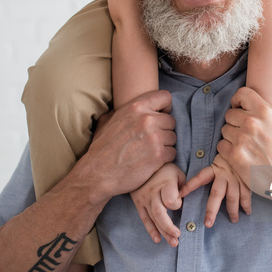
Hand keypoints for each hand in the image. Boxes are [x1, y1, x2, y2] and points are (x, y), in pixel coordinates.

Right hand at [83, 90, 176, 204]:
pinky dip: (165, 157)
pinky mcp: (158, 155)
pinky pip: (173, 152)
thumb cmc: (103, 148)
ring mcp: (154, 137)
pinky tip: (153, 161)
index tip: (161, 115)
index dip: (165, 107)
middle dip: (164, 130)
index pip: (165, 97)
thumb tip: (136, 105)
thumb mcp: (110, 120)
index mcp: (136, 107)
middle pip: (171, 120)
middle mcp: (147, 119)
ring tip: (150, 150)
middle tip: (152, 139)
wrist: (97, 173)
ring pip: (173, 137)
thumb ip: (127, 110)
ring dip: (165, 144)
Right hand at [131, 163, 185, 246]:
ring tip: (173, 242)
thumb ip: (183, 186)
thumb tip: (187, 201)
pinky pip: (144, 219)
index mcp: (164, 183)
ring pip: (153, 219)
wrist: (142, 162)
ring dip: (163, 232)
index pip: (171, 200)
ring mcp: (144, 199)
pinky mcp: (139, 203)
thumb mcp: (177, 172)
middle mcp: (153, 192)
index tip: (180, 201)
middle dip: (169, 228)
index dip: (177, 204)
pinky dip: (151, 230)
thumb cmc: (165, 169)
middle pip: (160, 214)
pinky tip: (158, 239)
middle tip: (178, 236)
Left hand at [180, 153, 251, 226]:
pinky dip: (247, 204)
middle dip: (212, 210)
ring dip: (233, 210)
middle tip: (208, 223)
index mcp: (214, 169)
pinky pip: (246, 194)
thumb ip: (209, 173)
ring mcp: (236, 178)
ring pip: (232, 197)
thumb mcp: (217, 163)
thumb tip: (191, 186)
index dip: (190, 185)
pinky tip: (247, 212)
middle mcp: (224, 174)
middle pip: (216, 194)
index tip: (181, 194)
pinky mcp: (246, 179)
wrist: (244, 148)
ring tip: (233, 220)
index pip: (199, 178)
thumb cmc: (228, 159)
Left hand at [217, 86, 271, 194]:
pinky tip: (238, 153)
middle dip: (235, 121)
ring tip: (242, 143)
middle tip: (242, 130)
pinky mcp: (234, 156)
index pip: (242, 93)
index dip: (238, 100)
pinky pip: (221, 145)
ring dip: (231, 136)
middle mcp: (251, 122)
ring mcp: (241, 139)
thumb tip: (270, 103)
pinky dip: (227, 149)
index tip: (239, 107)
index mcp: (265, 111)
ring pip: (224, 129)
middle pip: (230, 113)